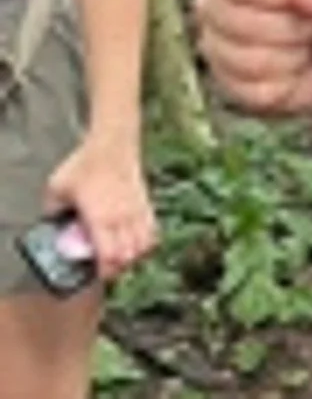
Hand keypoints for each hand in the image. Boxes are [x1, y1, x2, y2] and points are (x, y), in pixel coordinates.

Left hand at [43, 138, 156, 284]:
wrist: (112, 142)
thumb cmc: (86, 164)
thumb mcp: (57, 188)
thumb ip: (53, 209)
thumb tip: (52, 222)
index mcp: (100, 218)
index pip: (109, 256)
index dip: (105, 272)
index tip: (95, 274)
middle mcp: (122, 218)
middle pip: (129, 256)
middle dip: (118, 268)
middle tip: (106, 268)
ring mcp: (136, 210)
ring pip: (144, 245)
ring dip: (134, 256)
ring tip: (121, 257)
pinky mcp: (145, 202)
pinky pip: (153, 230)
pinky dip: (147, 241)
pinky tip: (136, 242)